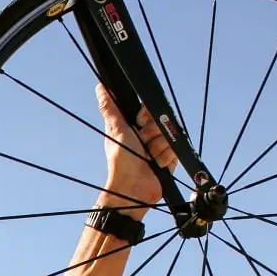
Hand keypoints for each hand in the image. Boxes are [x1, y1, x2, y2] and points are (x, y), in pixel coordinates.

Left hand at [97, 83, 178, 209]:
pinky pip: (177, 149)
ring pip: (170, 135)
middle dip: (153, 132)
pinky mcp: (170, 159)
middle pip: (162, 121)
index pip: (151, 109)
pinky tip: (157, 164)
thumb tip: (100, 86)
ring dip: (159, 147)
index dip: (147, 114)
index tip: (140, 122)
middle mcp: (148, 135)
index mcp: (135, 127)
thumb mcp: (116, 129)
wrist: (132, 188)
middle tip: (143, 144)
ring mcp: (159, 147)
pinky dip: (167, 157)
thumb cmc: (121, 160)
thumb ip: (110, 108)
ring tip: (149, 157)